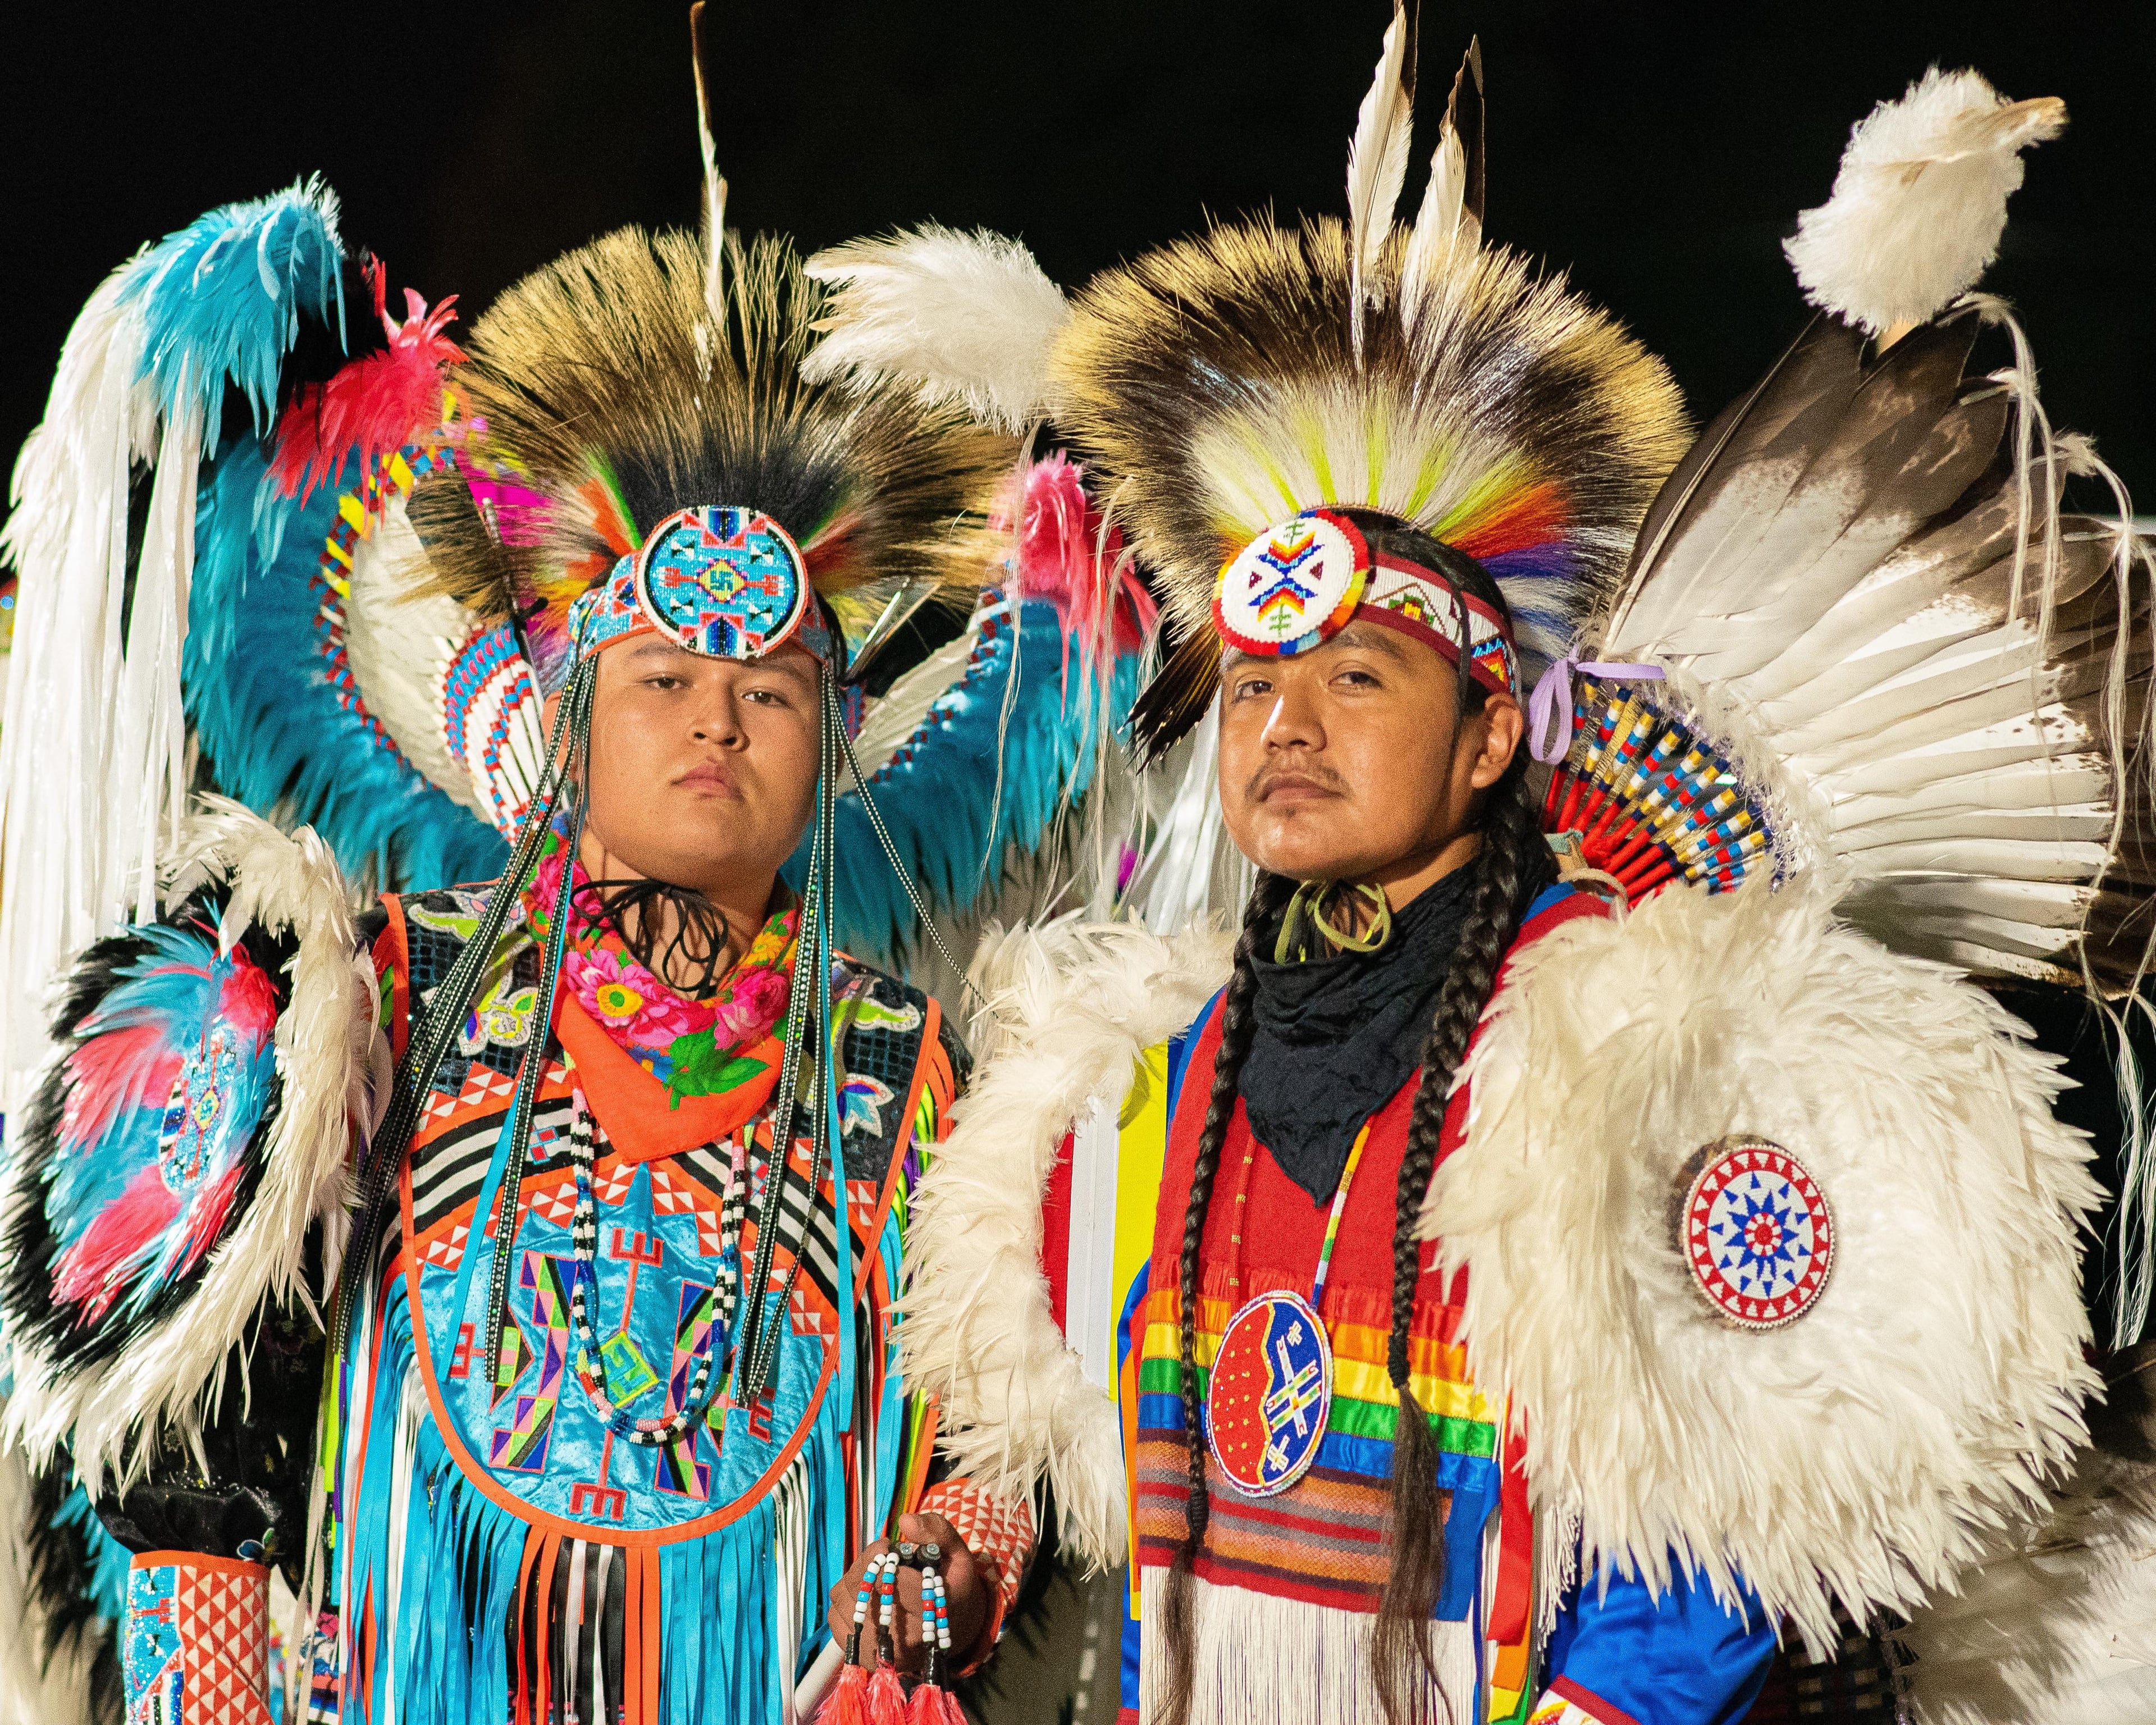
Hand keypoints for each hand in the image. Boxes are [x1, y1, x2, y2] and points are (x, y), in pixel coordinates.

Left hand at [823, 1513, 992, 1674]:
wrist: (953, 1625)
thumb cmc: (951, 1584)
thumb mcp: (956, 1553)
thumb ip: (936, 1531)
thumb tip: (904, 1521)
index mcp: (930, 1613)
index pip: (890, 1579)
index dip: (882, 1553)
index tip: (890, 1546)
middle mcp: (904, 1640)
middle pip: (863, 1590)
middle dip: (866, 1564)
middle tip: (880, 1556)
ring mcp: (880, 1651)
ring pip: (844, 1600)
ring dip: (853, 1578)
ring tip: (873, 1575)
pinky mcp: (862, 1656)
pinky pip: (834, 1616)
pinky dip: (843, 1598)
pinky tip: (864, 1594)